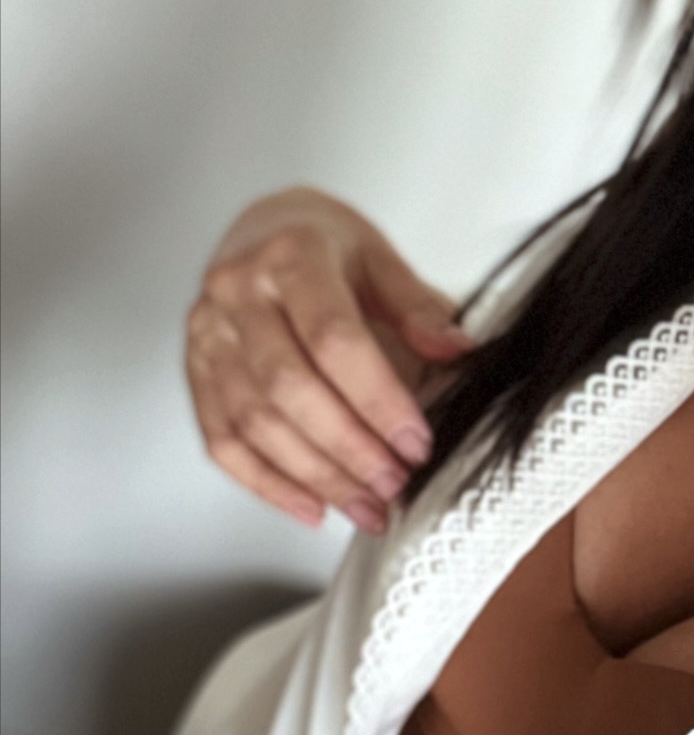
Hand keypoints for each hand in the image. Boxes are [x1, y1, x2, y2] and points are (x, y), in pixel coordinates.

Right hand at [185, 188, 475, 531]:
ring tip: (366, 506)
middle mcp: (238, 294)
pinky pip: (220, 438)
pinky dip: (265, 483)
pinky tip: (311, 507)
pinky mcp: (193, 369)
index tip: (416, 442)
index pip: (333, 339)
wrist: (260, 226)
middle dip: (346, 448)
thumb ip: (415, 306)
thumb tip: (458, 352)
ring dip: (313, 476)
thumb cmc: (325, 243)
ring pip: (252, 421)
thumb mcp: (378, 255)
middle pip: (288, 388)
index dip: (377, 398)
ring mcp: (207, 334)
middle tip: (394, 484)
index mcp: (292, 256)